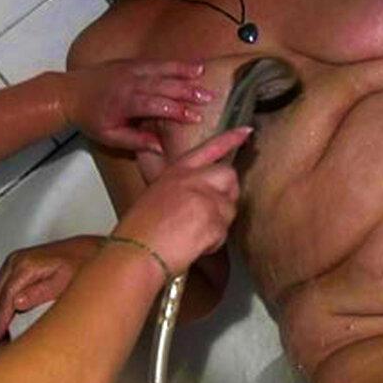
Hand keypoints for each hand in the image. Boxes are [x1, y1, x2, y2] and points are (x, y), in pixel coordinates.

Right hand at [0, 235, 100, 343]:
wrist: (89, 250)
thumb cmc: (81, 265)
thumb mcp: (63, 283)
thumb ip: (39, 293)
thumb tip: (18, 304)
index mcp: (26, 265)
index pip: (5, 296)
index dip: (0, 319)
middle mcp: (17, 260)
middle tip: (0, 340)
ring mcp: (16, 260)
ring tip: (2, 332)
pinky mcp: (18, 263)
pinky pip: (2, 284)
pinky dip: (1, 301)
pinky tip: (6, 314)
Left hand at [63, 59, 213, 151]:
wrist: (70, 93)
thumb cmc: (90, 118)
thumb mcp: (110, 136)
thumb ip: (136, 141)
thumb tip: (161, 148)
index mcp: (125, 103)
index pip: (156, 106)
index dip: (177, 111)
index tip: (195, 117)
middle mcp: (130, 83)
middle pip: (163, 85)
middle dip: (187, 91)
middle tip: (209, 97)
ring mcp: (131, 70)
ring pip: (162, 70)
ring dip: (183, 72)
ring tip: (203, 74)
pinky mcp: (133, 63)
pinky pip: (157, 62)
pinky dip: (175, 64)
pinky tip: (191, 65)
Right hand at [115, 127, 251, 274]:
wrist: (137, 251)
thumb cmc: (139, 231)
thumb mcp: (155, 196)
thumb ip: (180, 190)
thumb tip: (196, 200)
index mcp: (176, 172)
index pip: (208, 149)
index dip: (230, 139)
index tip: (246, 131)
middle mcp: (192, 179)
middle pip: (229, 176)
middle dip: (227, 195)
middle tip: (210, 214)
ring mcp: (205, 197)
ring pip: (230, 208)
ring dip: (218, 225)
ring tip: (192, 234)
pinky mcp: (214, 219)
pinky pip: (224, 232)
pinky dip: (212, 243)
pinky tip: (192, 245)